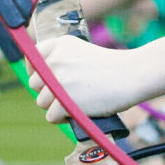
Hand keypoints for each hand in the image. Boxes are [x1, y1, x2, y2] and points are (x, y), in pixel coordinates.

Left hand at [27, 36, 144, 123]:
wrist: (132, 75)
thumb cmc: (112, 68)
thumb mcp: (82, 53)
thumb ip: (61, 62)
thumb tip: (40, 82)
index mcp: (59, 45)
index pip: (32, 58)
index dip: (36, 72)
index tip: (45, 80)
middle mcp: (54, 60)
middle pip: (34, 84)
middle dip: (48, 92)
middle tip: (66, 95)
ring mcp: (57, 80)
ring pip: (41, 102)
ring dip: (55, 107)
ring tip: (74, 104)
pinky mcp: (62, 101)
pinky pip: (51, 116)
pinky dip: (62, 119)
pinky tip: (75, 113)